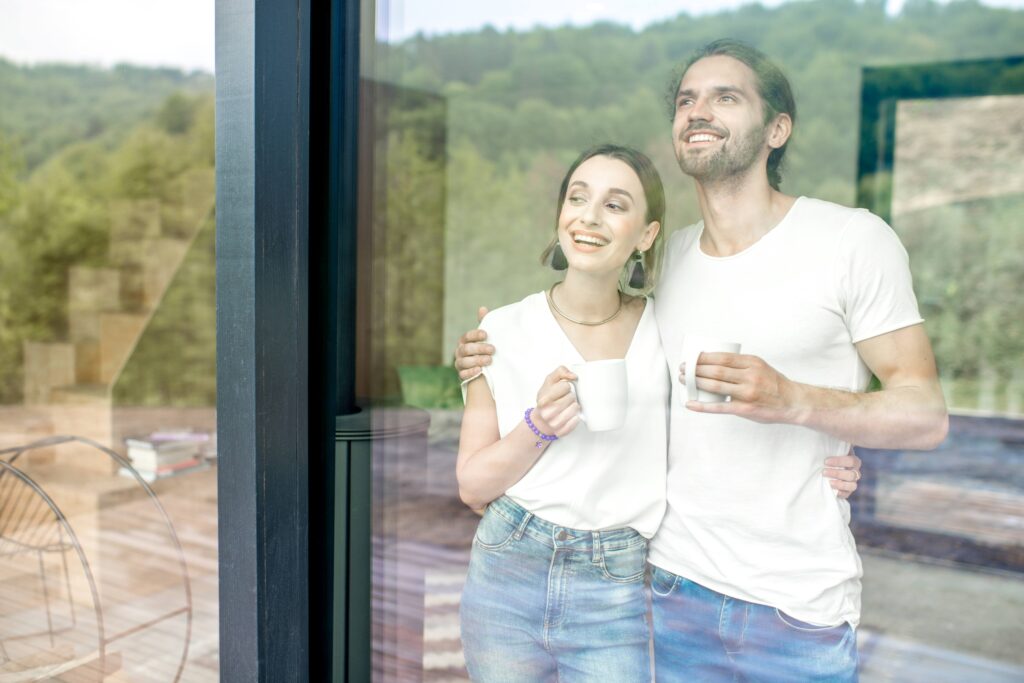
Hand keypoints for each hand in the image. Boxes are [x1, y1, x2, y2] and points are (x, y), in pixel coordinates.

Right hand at [454, 306, 492, 381]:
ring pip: (464, 362)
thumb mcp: (484, 337)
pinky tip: (481, 371)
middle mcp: (459, 352)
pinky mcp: (462, 375)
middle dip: (479, 348)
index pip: (467, 336)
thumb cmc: (484, 349)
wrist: (485, 369)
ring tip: (489, 360)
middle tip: (493, 349)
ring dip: (477, 360)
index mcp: (464, 341)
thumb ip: (483, 323)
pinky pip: (463, 374)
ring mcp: (459, 364)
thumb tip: (482, 308)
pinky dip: (471, 372)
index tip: (486, 335)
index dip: (475, 335)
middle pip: (466, 349)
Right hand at [531, 367, 579, 437]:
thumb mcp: (550, 381)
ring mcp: (553, 423)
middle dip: (571, 396)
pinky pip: (575, 422)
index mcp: (543, 398)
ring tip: (569, 406)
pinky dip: (576, 418)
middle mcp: (547, 412)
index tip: (563, 389)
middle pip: (571, 397)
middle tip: (566, 398)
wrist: (541, 419)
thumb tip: (573, 376)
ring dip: (574, 406)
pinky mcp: (560, 432)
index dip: (566, 386)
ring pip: (575, 409)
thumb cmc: (547, 398)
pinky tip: (572, 415)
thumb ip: (560, 371)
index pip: (565, 386)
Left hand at [681, 352, 801, 423]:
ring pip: (715, 386)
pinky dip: (702, 406)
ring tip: (684, 381)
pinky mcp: (745, 409)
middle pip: (715, 370)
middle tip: (683, 369)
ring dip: (695, 383)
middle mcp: (750, 376)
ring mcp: (747, 393)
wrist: (793, 402)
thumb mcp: (760, 367)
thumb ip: (740, 365)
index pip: (722, 357)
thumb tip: (712, 362)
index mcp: (752, 363)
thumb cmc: (773, 384)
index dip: (703, 357)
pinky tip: (690, 403)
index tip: (691, 358)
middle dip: (695, 369)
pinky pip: (719, 407)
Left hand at [822, 449, 861, 498]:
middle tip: (824, 472)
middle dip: (837, 473)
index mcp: (853, 460)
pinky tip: (832, 490)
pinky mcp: (847, 491)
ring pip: (853, 485)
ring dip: (840, 484)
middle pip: (852, 474)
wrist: (824, 467)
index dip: (840, 462)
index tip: (826, 461)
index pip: (852, 461)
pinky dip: (841, 493)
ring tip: (829, 482)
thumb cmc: (828, 456)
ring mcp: (852, 482)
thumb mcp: (831, 450)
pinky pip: (847, 494)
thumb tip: (824, 437)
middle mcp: (854, 471)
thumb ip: (832, 446)